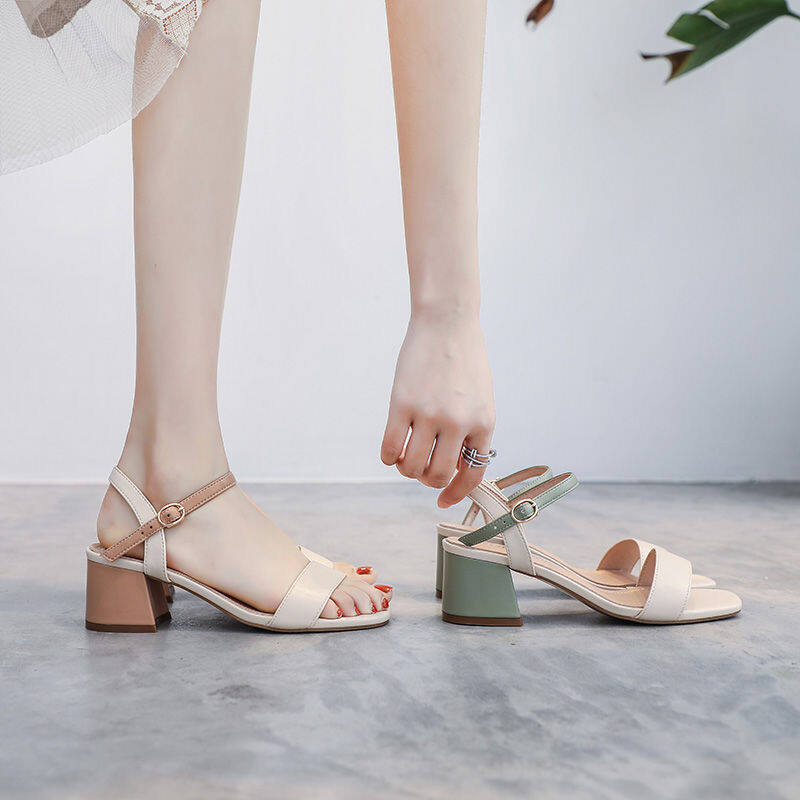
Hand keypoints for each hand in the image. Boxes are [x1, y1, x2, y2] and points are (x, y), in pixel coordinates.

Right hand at [381, 311, 494, 506]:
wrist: (447, 323)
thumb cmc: (464, 361)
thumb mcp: (481, 399)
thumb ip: (471, 431)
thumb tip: (454, 466)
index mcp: (483, 423)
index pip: (472, 474)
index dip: (455, 494)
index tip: (443, 500)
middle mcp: (458, 422)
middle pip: (437, 475)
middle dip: (427, 480)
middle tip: (421, 468)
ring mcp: (429, 414)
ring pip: (411, 466)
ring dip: (406, 469)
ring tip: (406, 456)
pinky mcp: (401, 403)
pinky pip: (390, 448)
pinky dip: (388, 457)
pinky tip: (391, 450)